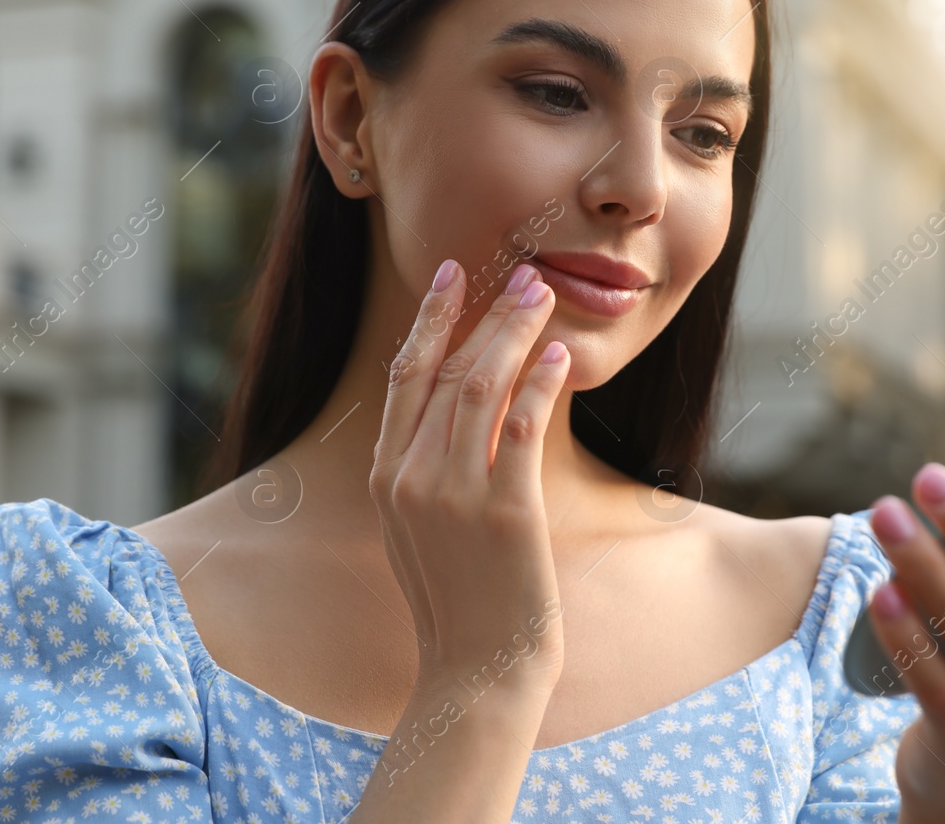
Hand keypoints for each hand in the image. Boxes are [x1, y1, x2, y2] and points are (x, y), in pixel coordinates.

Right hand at [370, 260, 569, 700]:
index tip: (451, 276)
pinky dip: (540, 383)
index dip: (428, 320)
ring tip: (542, 296)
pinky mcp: (505, 511)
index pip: (403, 378)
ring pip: (481, 386)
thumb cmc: (457, 603)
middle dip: (482, 313)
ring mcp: (455, 494)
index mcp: (386, 478)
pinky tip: (558, 355)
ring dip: (514, 332)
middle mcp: (411, 478)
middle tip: (519, 273)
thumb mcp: (416, 531)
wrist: (478, 670)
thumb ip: (423, 472)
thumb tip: (453, 412)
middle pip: (445, 370)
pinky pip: (522, 427)